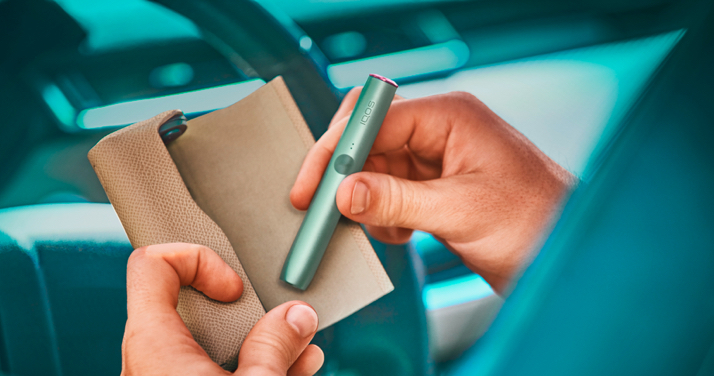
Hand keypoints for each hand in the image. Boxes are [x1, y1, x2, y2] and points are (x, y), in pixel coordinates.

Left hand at [121, 243, 323, 374]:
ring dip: (257, 341)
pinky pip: (210, 369)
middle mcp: (149, 360)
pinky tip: (293, 370)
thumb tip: (297, 316)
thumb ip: (275, 345)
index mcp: (152, 344)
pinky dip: (248, 366)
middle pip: (191, 304)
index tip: (234, 289)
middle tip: (277, 320)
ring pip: (207, 343)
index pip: (152, 265)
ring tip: (300, 352)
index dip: (197, 260)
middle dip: (245, 309)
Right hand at [291, 90, 575, 291]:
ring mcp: (438, 158)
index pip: (375, 119)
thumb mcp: (460, 212)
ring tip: (384, 228)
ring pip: (375, 167)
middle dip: (344, 173)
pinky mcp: (437, 186)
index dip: (338, 150)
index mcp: (451, 117)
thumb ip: (395, 200)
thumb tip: (343, 192)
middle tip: (321, 205)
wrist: (571, 257)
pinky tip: (401, 232)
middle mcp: (441, 130)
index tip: (314, 185)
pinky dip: (382, 213)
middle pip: (369, 138)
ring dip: (365, 199)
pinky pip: (390, 190)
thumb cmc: (538, 223)